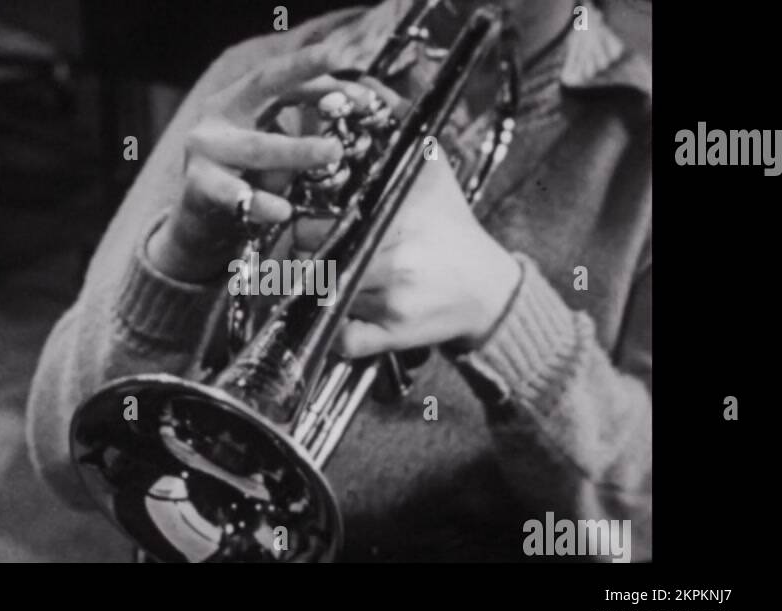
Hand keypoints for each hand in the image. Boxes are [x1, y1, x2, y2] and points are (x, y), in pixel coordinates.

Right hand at [148, 44, 380, 281]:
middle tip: (342, 79)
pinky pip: (234, 195)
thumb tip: (360, 112)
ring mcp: (206, 151)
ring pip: (257, 147)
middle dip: (304, 77)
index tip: (353, 77)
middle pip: (263, 86)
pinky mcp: (198, 187)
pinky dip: (260, 203)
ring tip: (332, 152)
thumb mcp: (276, 147)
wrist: (199, 223)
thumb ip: (307, 130)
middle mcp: (219, 116)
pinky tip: (282, 211)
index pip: (282, 77)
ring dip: (298, 150)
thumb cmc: (245, 178)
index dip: (317, 74)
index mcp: (239, 99)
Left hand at [295, 144, 520, 356]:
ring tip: (322, 280)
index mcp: (396, 215)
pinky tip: (340, 316)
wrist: (487, 289)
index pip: (315, 222)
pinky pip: (341, 339)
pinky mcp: (390, 337)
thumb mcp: (430, 171)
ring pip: (321, 298)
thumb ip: (399, 129)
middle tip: (307, 253)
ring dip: (314, 291)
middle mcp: (393, 258)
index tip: (305, 223)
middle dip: (303, 256)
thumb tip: (367, 92)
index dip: (302, 223)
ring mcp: (390, 301)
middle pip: (311, 259)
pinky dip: (334, 332)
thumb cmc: (451, 228)